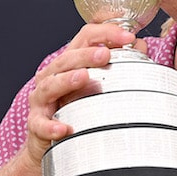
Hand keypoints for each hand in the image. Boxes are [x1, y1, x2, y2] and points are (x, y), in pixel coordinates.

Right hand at [21, 24, 137, 169]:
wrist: (48, 141)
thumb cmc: (73, 108)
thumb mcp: (95, 83)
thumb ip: (117, 63)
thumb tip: (140, 45)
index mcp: (68, 63)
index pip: (84, 38)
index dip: (105, 34)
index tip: (128, 37)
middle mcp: (51, 77)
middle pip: (66, 59)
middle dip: (86, 55)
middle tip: (105, 54)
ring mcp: (41, 100)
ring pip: (50, 85)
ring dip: (66, 80)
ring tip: (83, 77)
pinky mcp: (36, 123)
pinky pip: (41, 124)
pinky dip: (51, 126)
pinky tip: (64, 128)